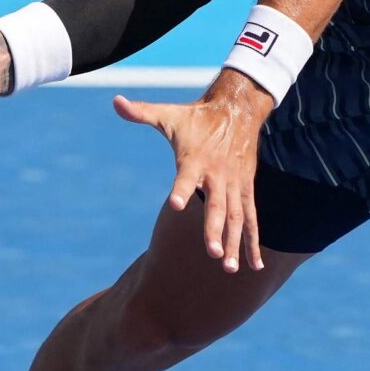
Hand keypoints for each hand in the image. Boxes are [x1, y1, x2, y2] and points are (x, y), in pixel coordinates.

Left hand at [113, 73, 276, 272]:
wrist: (237, 108)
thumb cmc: (197, 117)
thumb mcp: (168, 114)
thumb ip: (141, 112)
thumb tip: (115, 101)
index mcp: (195, 159)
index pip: (186, 177)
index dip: (181, 190)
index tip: (175, 205)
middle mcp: (217, 174)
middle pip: (216, 206)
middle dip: (215, 230)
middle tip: (211, 254)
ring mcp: (234, 184)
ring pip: (236, 217)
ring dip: (234, 243)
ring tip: (229, 269)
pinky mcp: (245, 189)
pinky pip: (250, 218)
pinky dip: (252, 241)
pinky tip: (254, 265)